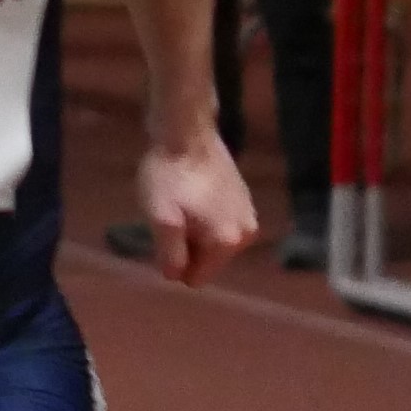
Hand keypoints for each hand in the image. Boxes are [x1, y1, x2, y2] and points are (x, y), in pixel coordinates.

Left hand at [132, 130, 258, 286]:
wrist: (187, 133)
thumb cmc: (170, 177)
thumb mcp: (161, 219)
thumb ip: (170, 254)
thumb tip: (176, 276)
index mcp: (228, 242)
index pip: (198, 277)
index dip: (175, 262)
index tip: (163, 237)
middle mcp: (246, 234)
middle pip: (208, 259)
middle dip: (188, 246)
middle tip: (170, 218)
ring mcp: (249, 214)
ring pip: (214, 241)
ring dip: (196, 231)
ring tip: (180, 205)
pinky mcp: (245, 198)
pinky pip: (221, 223)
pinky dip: (206, 216)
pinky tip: (192, 196)